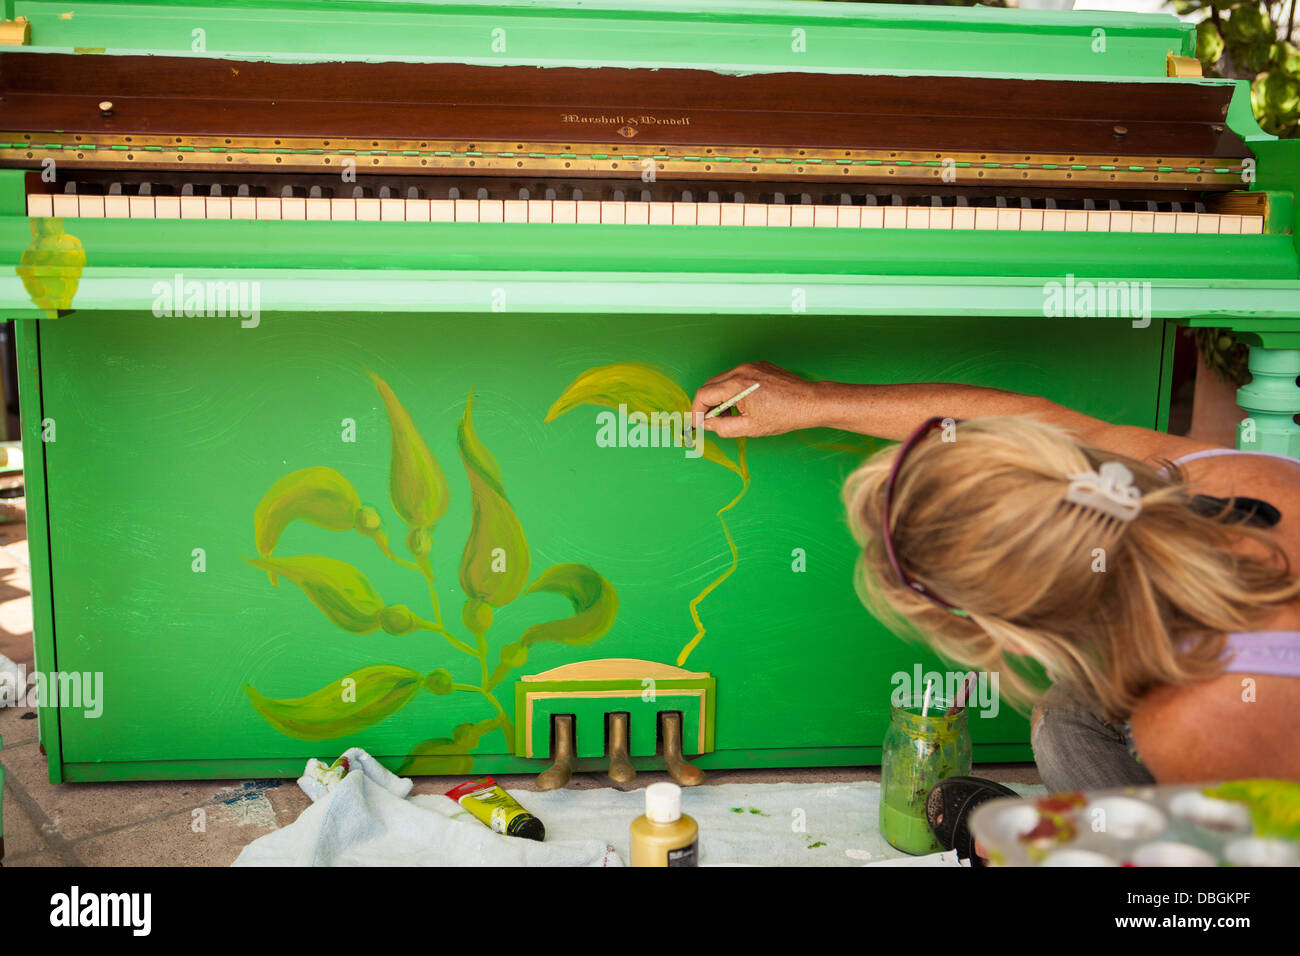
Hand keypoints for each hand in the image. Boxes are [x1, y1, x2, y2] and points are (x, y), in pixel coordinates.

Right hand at [690, 362, 824, 437]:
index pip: (703, 394)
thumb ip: (723, 428)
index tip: (697, 423)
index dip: (696, 411)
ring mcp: (751, 365)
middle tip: (713, 422)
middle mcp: (741, 370)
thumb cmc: (785, 415)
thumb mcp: (750, 428)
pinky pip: (737, 376)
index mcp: (737, 385)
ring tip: (732, 415)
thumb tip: (707, 425)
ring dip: (720, 397)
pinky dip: (733, 390)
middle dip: (707, 404)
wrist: (810, 402)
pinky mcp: (759, 365)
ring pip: (723, 380)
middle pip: (710, 385)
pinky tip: (744, 405)